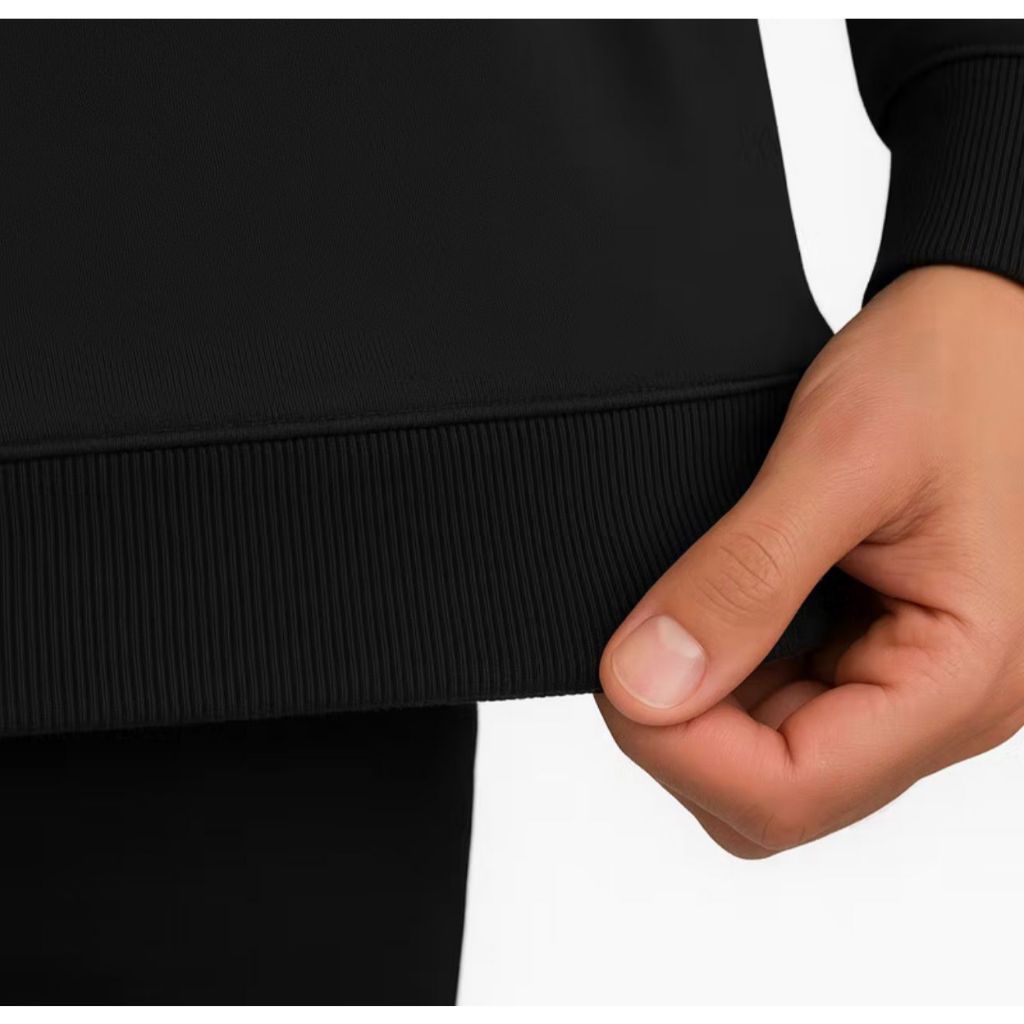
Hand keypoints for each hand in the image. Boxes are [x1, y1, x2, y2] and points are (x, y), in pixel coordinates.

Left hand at [596, 265, 1023, 857]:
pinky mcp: (884, 659)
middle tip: (643, 644)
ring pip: (777, 767)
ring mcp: (916, 687)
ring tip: (684, 616)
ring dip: (707, 710)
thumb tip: (645, 684)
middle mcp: (948, 704)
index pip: (790, 791)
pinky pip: (790, 716)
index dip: (679, 749)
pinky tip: (718, 619)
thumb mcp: (836, 463)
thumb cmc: (950, 374)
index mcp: (962, 677)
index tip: (623, 671)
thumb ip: (743, 578)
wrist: (989, 329)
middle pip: (778, 798)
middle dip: (687, 737)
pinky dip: (734, 681)